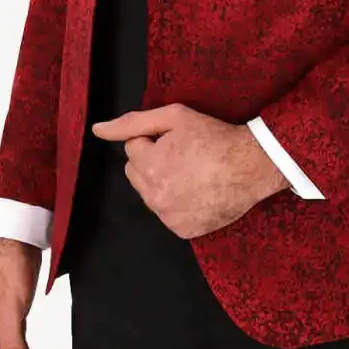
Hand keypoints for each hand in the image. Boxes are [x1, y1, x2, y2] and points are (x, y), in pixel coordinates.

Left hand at [91, 103, 287, 238]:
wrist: (251, 166)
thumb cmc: (215, 137)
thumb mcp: (175, 117)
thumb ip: (132, 123)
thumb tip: (97, 129)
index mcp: (149, 166)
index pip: (132, 149)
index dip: (154, 140)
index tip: (177, 140)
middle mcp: (155, 196)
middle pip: (136, 173)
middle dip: (152, 162)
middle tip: (182, 155)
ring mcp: (168, 217)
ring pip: (150, 194)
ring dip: (162, 182)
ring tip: (191, 172)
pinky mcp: (183, 231)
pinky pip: (167, 214)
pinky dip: (177, 203)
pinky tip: (197, 191)